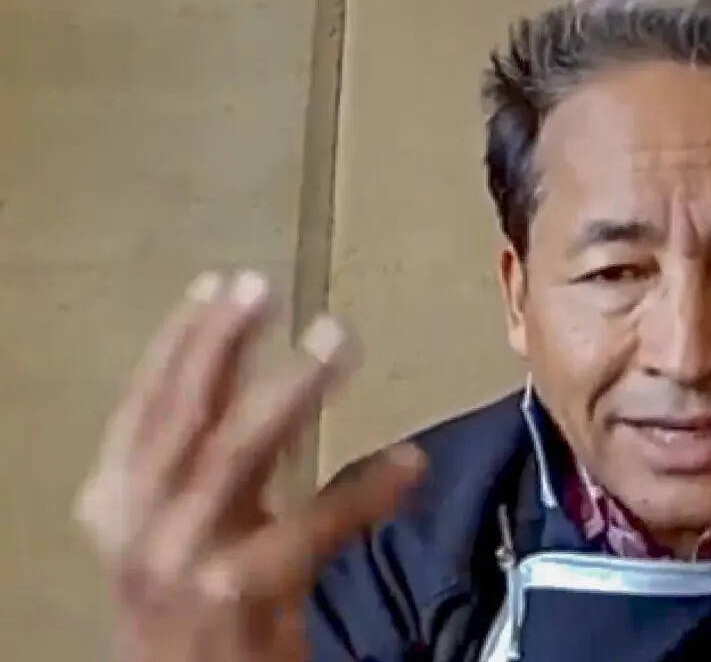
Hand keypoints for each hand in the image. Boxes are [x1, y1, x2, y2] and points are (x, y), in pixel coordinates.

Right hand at [74, 271, 426, 661]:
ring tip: (336, 337)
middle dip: (220, 343)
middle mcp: (139, 527)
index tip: (215, 284)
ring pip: (236, 454)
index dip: (177, 342)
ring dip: (291, 388)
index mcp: (116, 504)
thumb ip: (210, 465)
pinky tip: (410, 463)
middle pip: (182, 416)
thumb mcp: (185, 530)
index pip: (144, 406)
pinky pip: (312, 528)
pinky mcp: (239, 595)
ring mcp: (185, 561)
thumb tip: (263, 380)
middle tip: (264, 287)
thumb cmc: (196, 611)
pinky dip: (364, 492)